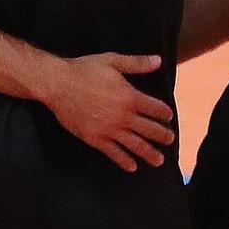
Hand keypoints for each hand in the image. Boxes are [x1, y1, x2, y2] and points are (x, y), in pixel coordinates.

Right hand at [35, 53, 174, 171]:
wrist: (57, 84)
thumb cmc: (85, 70)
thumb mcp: (112, 61)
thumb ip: (137, 63)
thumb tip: (158, 61)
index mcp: (130, 97)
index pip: (155, 108)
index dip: (165, 113)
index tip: (168, 117)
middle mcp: (123, 116)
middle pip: (149, 129)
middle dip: (162, 135)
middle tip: (170, 140)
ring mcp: (109, 129)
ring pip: (135, 145)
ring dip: (149, 153)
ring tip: (159, 161)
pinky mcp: (95, 138)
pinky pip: (113, 153)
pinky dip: (124, 161)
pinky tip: (132, 167)